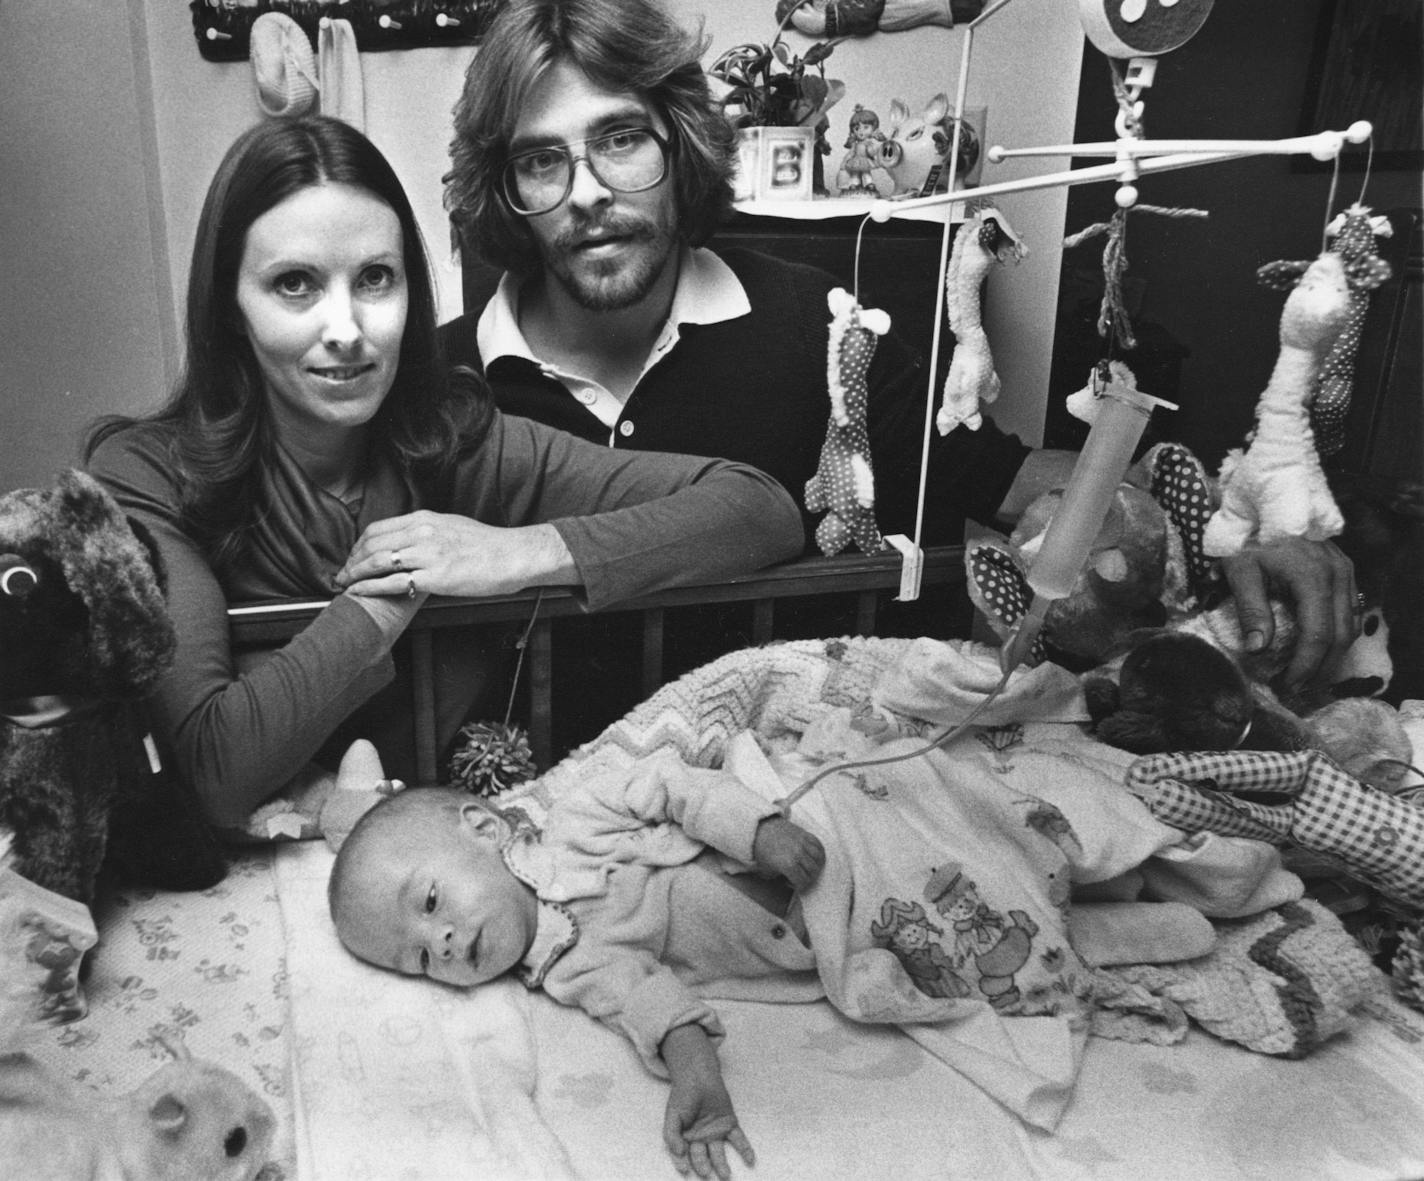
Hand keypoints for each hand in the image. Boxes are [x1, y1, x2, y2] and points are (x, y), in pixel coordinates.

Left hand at [332, 511, 575, 598]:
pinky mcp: (434, 577)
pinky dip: (370, 587)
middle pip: (372, 544)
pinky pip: (392, 582)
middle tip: (343, 574)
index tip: (353, 557)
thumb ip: (428, 531)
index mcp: (425, 519)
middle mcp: (422, 533)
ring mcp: (427, 554)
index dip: (359, 545)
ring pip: (377, 561)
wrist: (513, 556)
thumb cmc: (488, 546)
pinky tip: (360, 592)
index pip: (378, 528)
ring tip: (346, 585)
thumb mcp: (453, 526)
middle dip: (351, 561)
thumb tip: (411, 539)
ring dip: (355, 574)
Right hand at [662, 1045, 754, 1179]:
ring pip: (719, 1153)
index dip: (682, 1162)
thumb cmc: (683, 1096)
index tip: (685, 1169)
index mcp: (685, 1139)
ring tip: (726, 1175)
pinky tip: (750, 1160)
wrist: (698, 1076)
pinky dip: (745, 1150)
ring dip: (723, 1165)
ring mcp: (716, 1133)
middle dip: (704, 1166)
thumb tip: (679, 1154)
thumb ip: (672, 1136)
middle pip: (702, 1157)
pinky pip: (738, 1140)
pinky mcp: (730, 1125)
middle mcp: (701, 1139)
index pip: (684, 1155)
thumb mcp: (672, 1116)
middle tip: (706, 1173)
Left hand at [751, 816, 823, 890]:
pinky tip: (815, 858)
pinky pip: (818, 844)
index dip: (799, 886)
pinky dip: (820, 852)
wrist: (759, 829)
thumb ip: (777, 878)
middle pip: (813, 871)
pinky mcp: (804, 834)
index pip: (803, 881)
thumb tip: (788, 881)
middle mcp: (798, 853)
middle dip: (809, 878)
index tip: (792, 884)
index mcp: (788, 864)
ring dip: (817, 866)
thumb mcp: (765, 870)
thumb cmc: (761, 851)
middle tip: (802, 878)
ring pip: (818, 858)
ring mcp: (802, 842)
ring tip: (811, 869)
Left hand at [1220, 537, 1357, 689]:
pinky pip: (1351, 610)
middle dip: (1320, 668)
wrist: (1265, 499)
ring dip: (1332, 655)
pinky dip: (1338, 635)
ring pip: (1351, 625)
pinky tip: (1319, 648)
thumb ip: (1251, 608)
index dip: (1305, 666)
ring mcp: (1346, 571)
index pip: (1318, 635)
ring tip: (1307, 675)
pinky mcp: (1344, 569)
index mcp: (1313, 578)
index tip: (1287, 686)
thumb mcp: (1240, 569)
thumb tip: (1257, 649)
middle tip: (1296, 689)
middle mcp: (1338, 575)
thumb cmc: (1248, 534)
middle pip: (1340, 636)